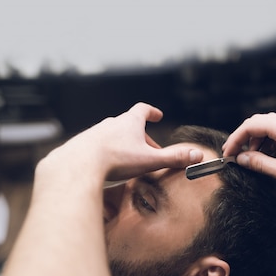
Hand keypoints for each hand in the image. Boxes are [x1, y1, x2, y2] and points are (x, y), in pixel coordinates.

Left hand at [40, 102, 203, 182]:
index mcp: (129, 122)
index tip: (156, 115)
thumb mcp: (149, 160)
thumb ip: (173, 158)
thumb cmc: (115, 159)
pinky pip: (96, 146)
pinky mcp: (82, 145)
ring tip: (127, 159)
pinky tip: (106, 166)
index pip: (143, 110)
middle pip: (128, 124)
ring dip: (122, 144)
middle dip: (140, 136)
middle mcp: (111, 123)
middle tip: (149, 150)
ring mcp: (95, 133)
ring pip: (111, 135)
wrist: (78, 164)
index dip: (151, 112)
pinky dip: (105, 152)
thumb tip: (197, 155)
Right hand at [223, 113, 275, 194]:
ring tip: (255, 160)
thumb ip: (260, 164)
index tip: (229, 153)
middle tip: (237, 156)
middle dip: (245, 138)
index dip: (236, 138)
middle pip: (259, 122)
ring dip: (258, 141)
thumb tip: (242, 159)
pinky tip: (271, 158)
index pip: (251, 125)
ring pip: (270, 127)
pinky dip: (270, 142)